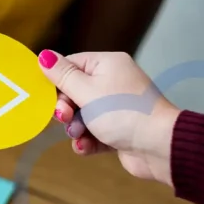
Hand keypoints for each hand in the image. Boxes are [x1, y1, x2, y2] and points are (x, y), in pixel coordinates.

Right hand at [37, 49, 179, 184]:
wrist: (159, 147)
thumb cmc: (123, 112)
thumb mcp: (86, 91)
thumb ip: (62, 75)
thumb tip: (44, 55)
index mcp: (108, 65)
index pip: (72, 65)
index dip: (57, 81)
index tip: (48, 96)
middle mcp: (113, 83)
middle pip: (74, 92)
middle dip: (66, 108)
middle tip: (64, 117)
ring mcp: (117, 108)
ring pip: (82, 115)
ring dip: (75, 128)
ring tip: (79, 135)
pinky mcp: (118, 131)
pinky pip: (94, 132)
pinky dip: (87, 140)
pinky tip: (86, 146)